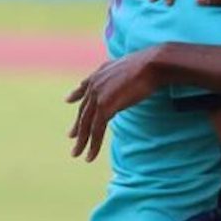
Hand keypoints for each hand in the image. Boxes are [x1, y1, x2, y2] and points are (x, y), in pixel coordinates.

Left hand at [66, 46, 164, 160]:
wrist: (152, 64)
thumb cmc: (149, 64)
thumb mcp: (130, 65)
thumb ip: (121, 72)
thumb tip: (129, 72)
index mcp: (100, 74)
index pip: (85, 87)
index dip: (76, 95)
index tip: (69, 100)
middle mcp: (95, 85)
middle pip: (84, 111)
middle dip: (77, 126)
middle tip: (72, 137)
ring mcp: (98, 97)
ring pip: (87, 124)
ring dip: (82, 142)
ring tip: (77, 154)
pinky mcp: (105, 108)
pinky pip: (96, 130)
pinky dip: (93, 144)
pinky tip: (90, 156)